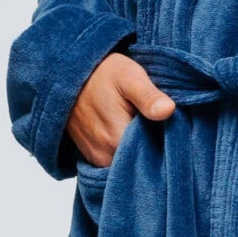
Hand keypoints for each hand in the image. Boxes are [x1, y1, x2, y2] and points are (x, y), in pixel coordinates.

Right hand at [66, 50, 175, 167]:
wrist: (68, 74)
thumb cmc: (102, 73)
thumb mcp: (129, 77)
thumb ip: (148, 96)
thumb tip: (168, 110)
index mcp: (118, 139)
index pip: (154, 156)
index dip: (166, 143)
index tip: (170, 127)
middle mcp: (105, 156)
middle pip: (141, 162)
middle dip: (153, 149)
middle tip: (156, 124)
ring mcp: (97, 159)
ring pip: (128, 163)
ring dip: (138, 151)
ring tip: (142, 127)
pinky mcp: (92, 157)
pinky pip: (116, 163)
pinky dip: (125, 153)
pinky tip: (129, 134)